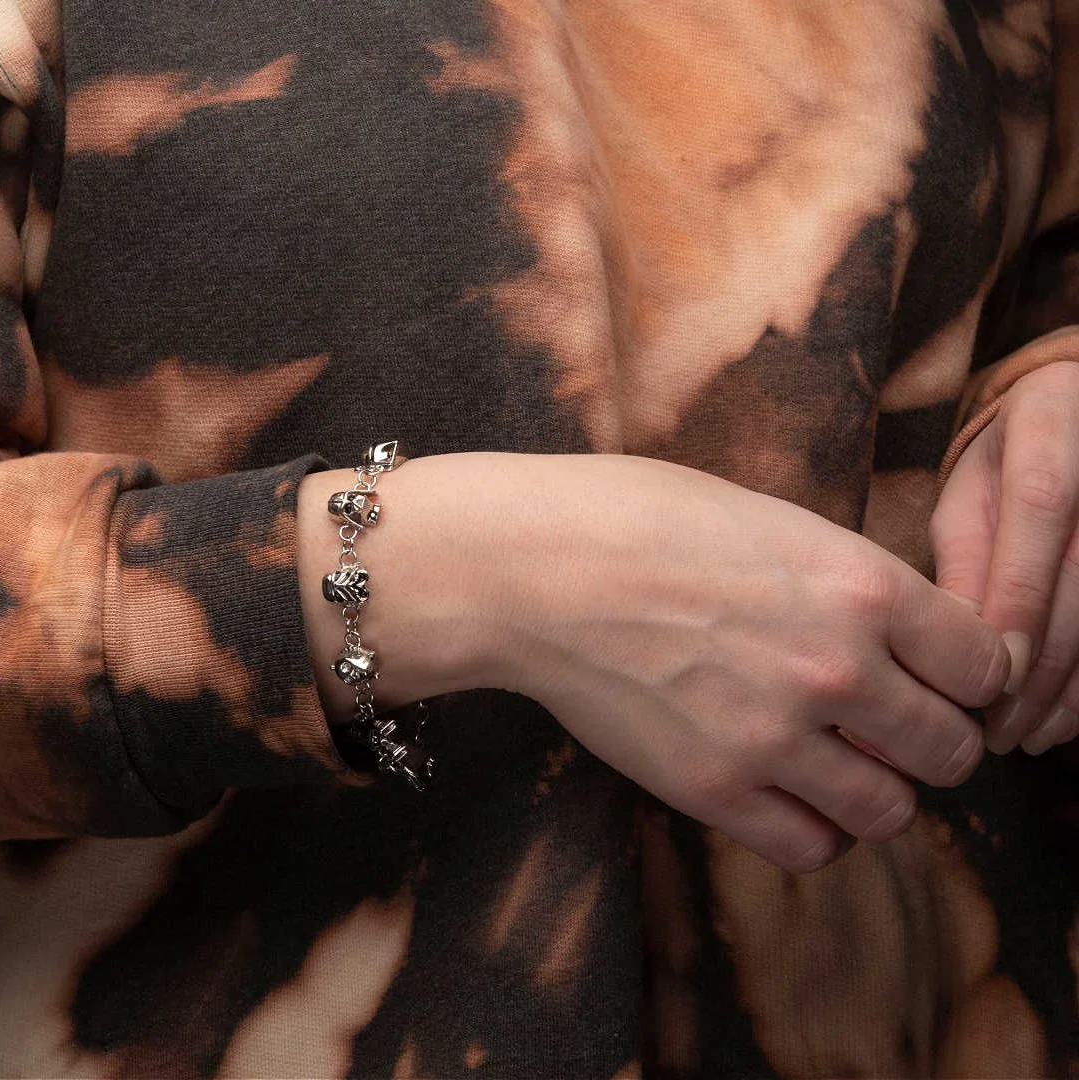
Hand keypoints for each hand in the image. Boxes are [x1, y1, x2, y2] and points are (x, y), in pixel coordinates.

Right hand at [299, 453, 1009, 872]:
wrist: (535, 566)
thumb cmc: (639, 518)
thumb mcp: (769, 521)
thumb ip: (845, 583)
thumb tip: (893, 635)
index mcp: (860, 584)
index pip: (984, 663)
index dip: (969, 674)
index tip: (939, 677)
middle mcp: (836, 668)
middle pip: (951, 749)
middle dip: (929, 738)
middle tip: (888, 726)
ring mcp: (774, 737)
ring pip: (891, 811)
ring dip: (876, 790)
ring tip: (836, 764)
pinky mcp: (712, 790)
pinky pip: (812, 848)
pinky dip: (815, 828)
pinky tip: (785, 791)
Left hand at [930, 360, 1078, 754]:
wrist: (1071, 422)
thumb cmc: (1004, 466)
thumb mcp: (968, 495)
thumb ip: (963, 556)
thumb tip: (957, 642)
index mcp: (1050, 430)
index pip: (1040, 512)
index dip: (1019, 601)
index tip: (986, 679)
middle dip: (1042, 667)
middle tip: (996, 730)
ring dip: (1073, 690)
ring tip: (1028, 736)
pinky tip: (1065, 718)